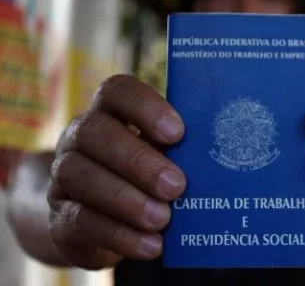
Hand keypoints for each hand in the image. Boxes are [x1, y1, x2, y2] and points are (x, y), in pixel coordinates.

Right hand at [47, 75, 185, 268]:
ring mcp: (63, 176)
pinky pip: (80, 220)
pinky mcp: (59, 217)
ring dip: (127, 199)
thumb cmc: (141, 176)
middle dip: (138, 160)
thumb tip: (213, 158)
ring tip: (163, 218)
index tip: (177, 132)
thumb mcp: (159, 156)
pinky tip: (152, 244)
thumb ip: (176, 150)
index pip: (117, 91)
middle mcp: (79, 137)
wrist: (98, 217)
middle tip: (176, 185)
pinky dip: (119, 234)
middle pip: (95, 132)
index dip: (145, 107)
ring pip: (80, 175)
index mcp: (108, 112)